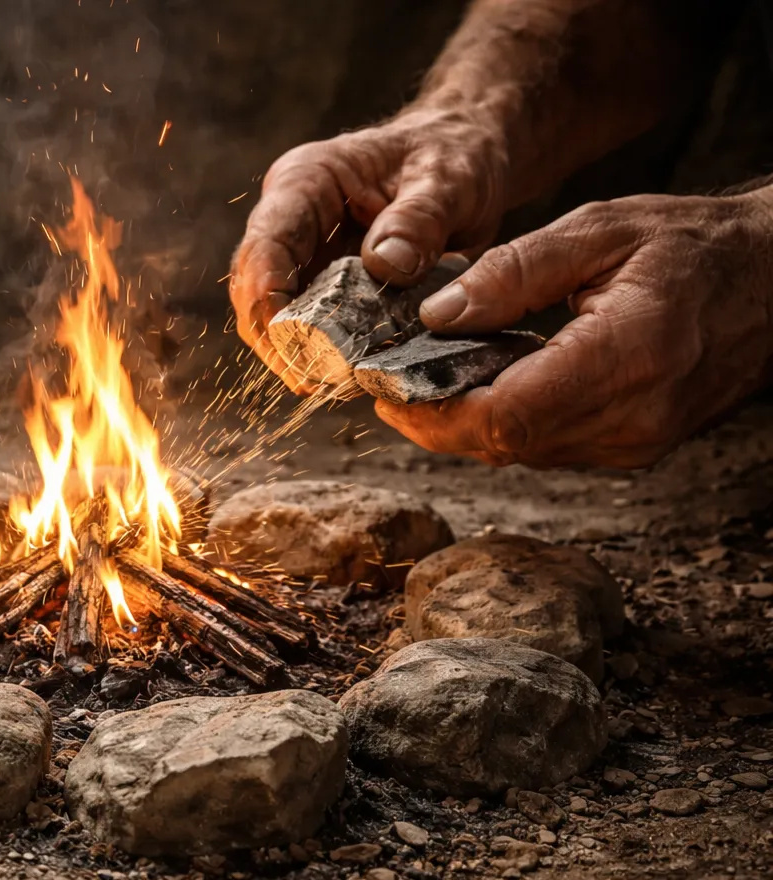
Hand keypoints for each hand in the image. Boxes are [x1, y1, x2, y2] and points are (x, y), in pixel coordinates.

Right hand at [229, 106, 508, 389]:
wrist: (467, 156)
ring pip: (274, 312)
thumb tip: (385, 266)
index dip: (267, 297)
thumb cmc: (454, 155)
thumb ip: (419, 219)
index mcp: (306, 182)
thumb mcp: (449, 179)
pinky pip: (309, 324)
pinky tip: (346, 375)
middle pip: (255, 286)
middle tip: (310, 379)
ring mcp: (305, 253)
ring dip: (294, 351)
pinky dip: (322, 352)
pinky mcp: (324, 283)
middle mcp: (293, 219)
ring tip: (327, 385)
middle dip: (276, 337)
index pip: (266, 245)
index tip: (290, 341)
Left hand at [379, 191, 772, 467]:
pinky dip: (502, 420)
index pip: (507, 414)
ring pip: (517, 451)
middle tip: (386, 380)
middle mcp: (635, 416)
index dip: (433, 410)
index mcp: (630, 354)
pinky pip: (543, 445)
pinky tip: (480, 383)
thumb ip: (513, 273)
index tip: (385, 384)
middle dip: (433, 418)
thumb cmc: (693, 247)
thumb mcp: (600, 229)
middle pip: (502, 443)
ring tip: (422, 376)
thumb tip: (435, 315)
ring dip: (463, 422)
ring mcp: (635, 442)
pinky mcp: (629, 448)